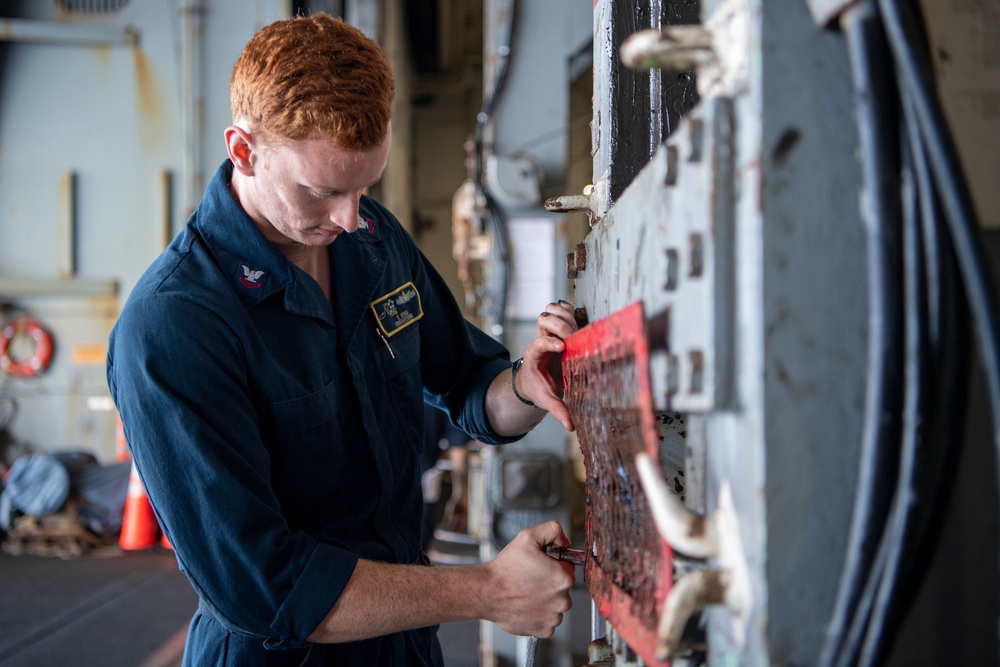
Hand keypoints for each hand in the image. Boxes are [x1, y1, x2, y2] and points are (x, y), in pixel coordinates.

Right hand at [484, 521, 575, 637]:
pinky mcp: (544, 630)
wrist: (487, 592)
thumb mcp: (528, 537)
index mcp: (563, 578)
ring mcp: (553, 617)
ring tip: (526, 592)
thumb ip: (552, 530)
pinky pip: (548, 620)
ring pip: (556, 604)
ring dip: (545, 599)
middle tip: (530, 578)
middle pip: (562, 587)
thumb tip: (565, 540)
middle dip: (549, 581)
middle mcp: (563, 600)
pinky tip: (526, 605)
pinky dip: (539, 614)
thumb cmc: (506, 568)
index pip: (567, 567)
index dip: (553, 563)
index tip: (539, 566)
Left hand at [517, 300, 580, 430]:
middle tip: (573, 336)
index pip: (538, 343)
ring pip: (550, 311)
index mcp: (534, 356)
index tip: (561, 346)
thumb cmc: (540, 387)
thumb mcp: (547, 399)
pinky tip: (578, 319)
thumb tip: (570, 425)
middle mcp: (540, 339)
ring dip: (563, 315)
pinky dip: (568, 309)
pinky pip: (560, 309)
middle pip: (544, 321)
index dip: (548, 342)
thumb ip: (558, 410)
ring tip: (576, 326)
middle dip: (559, 326)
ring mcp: (547, 331)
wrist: (533, 378)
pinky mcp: (556, 326)